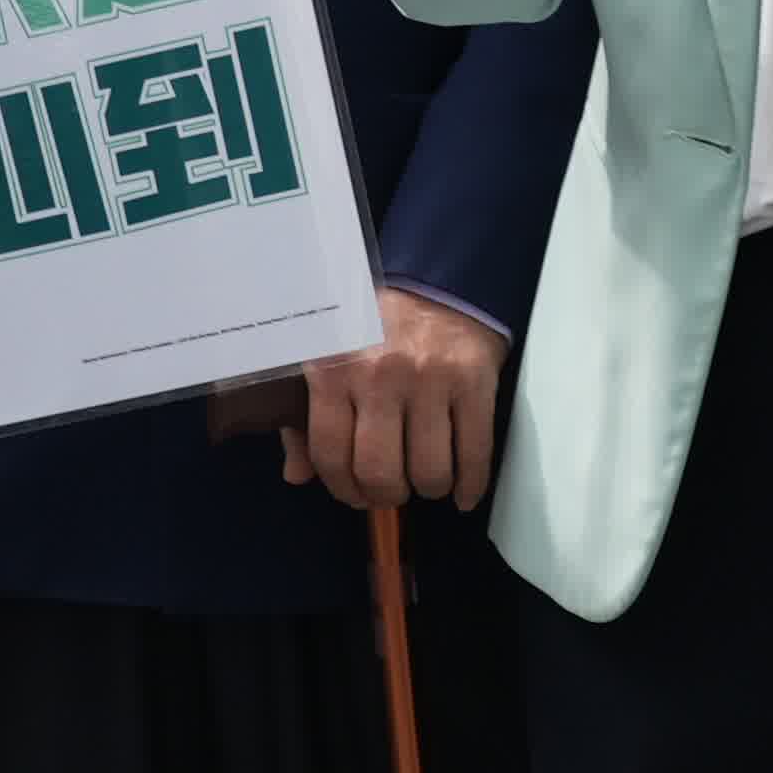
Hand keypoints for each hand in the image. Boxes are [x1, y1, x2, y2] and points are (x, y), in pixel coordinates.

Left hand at [284, 287, 512, 508]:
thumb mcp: (325, 359)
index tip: (356, 494)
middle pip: (380, 472)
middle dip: (386, 494)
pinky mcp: (473, 380)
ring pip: (429, 470)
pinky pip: (475, 451)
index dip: (344, 488)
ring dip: (428, 488)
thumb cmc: (372, 325)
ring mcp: (429, 379)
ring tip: (426, 481)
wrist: (436, 278)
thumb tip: (298, 476)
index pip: (331, 455)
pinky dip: (471, 484)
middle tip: (392, 490)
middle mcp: (379, 376)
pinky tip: (463, 493)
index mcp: (334, 370)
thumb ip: (303, 420)